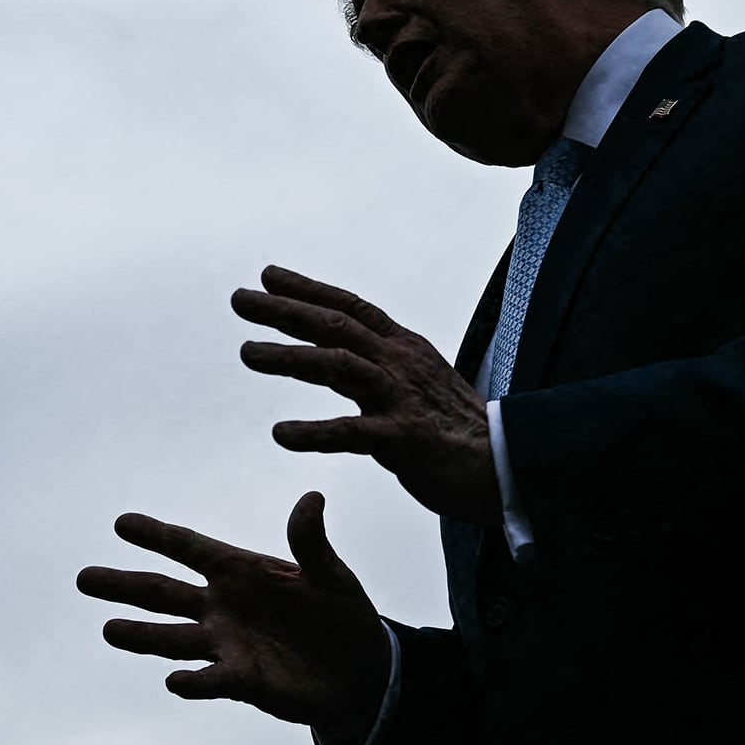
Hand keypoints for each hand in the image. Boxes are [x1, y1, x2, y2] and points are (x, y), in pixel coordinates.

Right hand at [79, 492, 391, 744]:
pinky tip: (174, 681)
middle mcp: (222, 606)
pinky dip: (193, 681)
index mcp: (239, 570)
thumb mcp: (333, 576)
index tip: (121, 523)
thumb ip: (312, 543)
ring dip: (141, 635)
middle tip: (84, 578)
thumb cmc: (343, 615)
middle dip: (124, 585)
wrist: (360, 672)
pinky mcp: (241, 681)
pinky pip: (211, 681)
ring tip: (108, 630)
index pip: (189, 548)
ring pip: (173, 637)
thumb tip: (311, 499)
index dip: (156, 536)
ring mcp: (226, 644)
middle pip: (163, 593)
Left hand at [235, 266, 501, 526]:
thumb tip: (338, 353)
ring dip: (289, 357)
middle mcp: (400, 363)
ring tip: (247, 353)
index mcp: (403, 349)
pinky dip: (314, 432)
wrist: (506, 468)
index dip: (308, 289)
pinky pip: (351, 432)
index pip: (350, 308)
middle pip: (335, 326)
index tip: (267, 276)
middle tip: (239, 299)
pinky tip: (282, 434)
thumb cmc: (457, 432)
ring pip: (337, 365)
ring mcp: (401, 398)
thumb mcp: (416, 384)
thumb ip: (378, 367)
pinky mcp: (403, 439)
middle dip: (284, 310)